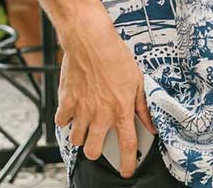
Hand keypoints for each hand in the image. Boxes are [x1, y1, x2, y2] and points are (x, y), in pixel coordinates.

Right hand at [56, 18, 156, 177]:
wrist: (91, 42)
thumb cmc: (115, 57)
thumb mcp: (138, 81)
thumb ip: (143, 106)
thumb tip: (150, 125)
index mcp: (121, 111)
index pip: (127, 146)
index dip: (127, 163)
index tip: (126, 171)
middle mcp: (101, 115)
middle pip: (93, 150)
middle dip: (96, 151)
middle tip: (98, 141)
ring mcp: (82, 110)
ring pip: (76, 140)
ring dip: (80, 135)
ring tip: (85, 124)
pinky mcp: (66, 102)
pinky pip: (62, 122)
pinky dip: (66, 119)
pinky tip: (73, 110)